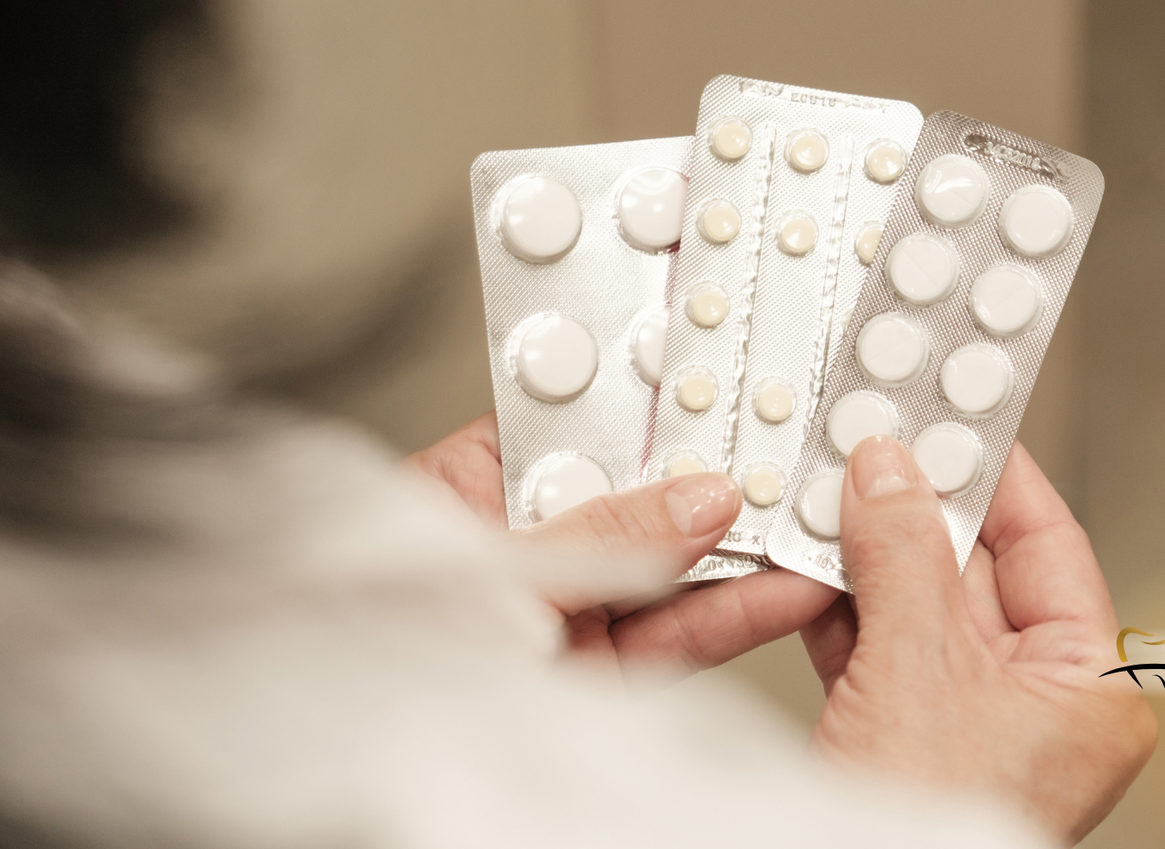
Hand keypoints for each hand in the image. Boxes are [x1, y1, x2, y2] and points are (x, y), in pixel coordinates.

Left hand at [406, 412, 838, 677]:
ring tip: (802, 516)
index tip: (711, 384)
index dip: (638, 405)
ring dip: (740, 546)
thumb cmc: (372, 662)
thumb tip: (690, 498)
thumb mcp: (492, 581)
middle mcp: (517, 550)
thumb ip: (598, 539)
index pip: (563, 429)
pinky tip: (786, 586)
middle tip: (781, 449)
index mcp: (460, 496)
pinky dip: (737, 613)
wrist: (361, 781)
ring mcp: (562, 615)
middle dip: (709, 475)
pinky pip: (678, 632)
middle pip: (631, 495)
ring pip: (667, 567)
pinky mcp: (599, 676)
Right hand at [802, 436, 1155, 843]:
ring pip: (917, 604)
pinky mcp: (905, 736)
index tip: (954, 416)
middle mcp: (1038, 703)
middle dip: (914, 509)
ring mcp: (968, 721)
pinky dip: (840, 605)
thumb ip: (901, 559)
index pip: (1049, 546)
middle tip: (871, 445)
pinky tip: (809, 561)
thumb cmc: (928, 834)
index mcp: (1091, 688)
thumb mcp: (917, 671)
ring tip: (830, 493)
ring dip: (866, 554)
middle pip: (974, 569)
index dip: (997, 475)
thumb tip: (886, 474)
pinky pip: (878, 646)